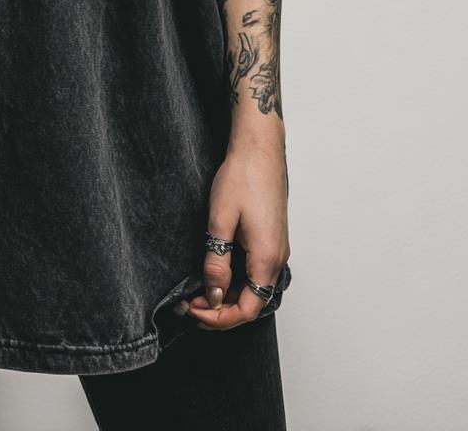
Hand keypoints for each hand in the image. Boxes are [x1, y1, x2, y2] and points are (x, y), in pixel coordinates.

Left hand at [183, 140, 289, 330]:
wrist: (259, 149)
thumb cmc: (242, 177)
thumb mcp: (220, 221)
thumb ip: (217, 262)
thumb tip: (214, 295)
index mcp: (267, 258)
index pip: (247, 309)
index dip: (219, 318)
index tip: (193, 310)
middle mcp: (278, 258)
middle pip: (252, 303)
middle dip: (220, 310)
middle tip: (189, 303)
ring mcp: (277, 248)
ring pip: (254, 288)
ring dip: (228, 295)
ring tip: (198, 290)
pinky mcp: (272, 239)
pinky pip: (256, 272)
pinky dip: (236, 280)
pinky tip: (216, 271)